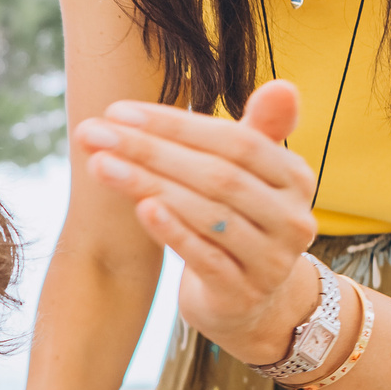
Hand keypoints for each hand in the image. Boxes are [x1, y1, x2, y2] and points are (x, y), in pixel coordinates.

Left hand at [75, 81, 320, 363]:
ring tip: (100, 164)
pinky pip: (205, 258)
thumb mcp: (250, 178)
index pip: (236, 142)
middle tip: (95, 133)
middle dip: (151, 151)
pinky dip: (173, 231)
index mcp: (294, 179)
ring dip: (148, 184)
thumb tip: (283, 85)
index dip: (177, 125)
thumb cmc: (238, 223)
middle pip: (218, 176)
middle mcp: (291, 219)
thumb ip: (257, 132)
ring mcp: (270, 261)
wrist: (248, 304)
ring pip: (208, 214)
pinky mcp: (241, 295)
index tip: (118, 111)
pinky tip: (141, 207)